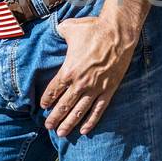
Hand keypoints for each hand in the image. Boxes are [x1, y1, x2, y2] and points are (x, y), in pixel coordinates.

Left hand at [40, 17, 136, 136]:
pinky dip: (91, 121)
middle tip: (48, 126)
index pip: (53, 90)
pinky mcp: (109, 90)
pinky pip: (98, 110)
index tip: (43, 107)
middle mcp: (80, 83)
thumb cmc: (93, 29)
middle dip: (55, 118)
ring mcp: (95, 88)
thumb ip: (59, 31)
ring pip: (79, 111)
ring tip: (61, 133)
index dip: (47, 100)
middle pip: (64, 105)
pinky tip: (84, 130)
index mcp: (68, 70)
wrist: (118, 33)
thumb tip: (56, 29)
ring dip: (69, 123)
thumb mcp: (69, 28)